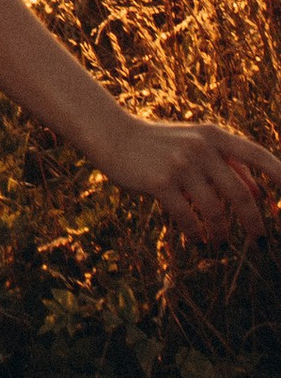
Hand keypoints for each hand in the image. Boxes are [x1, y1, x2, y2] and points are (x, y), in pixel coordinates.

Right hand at [107, 115, 280, 241]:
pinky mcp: (160, 183)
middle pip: (241, 195)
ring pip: (215, 211)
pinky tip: (197, 239)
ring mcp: (180, 165)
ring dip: (221, 233)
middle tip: (260, 241)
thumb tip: (262, 196)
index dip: (280, 176)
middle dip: (254, 223)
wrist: (114, 135)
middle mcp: (201, 149)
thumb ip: (230, 165)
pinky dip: (196, 233)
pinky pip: (187, 218)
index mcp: (215, 136)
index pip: (258, 156)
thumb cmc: (161, 143)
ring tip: (219, 242)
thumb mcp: (197, 145)